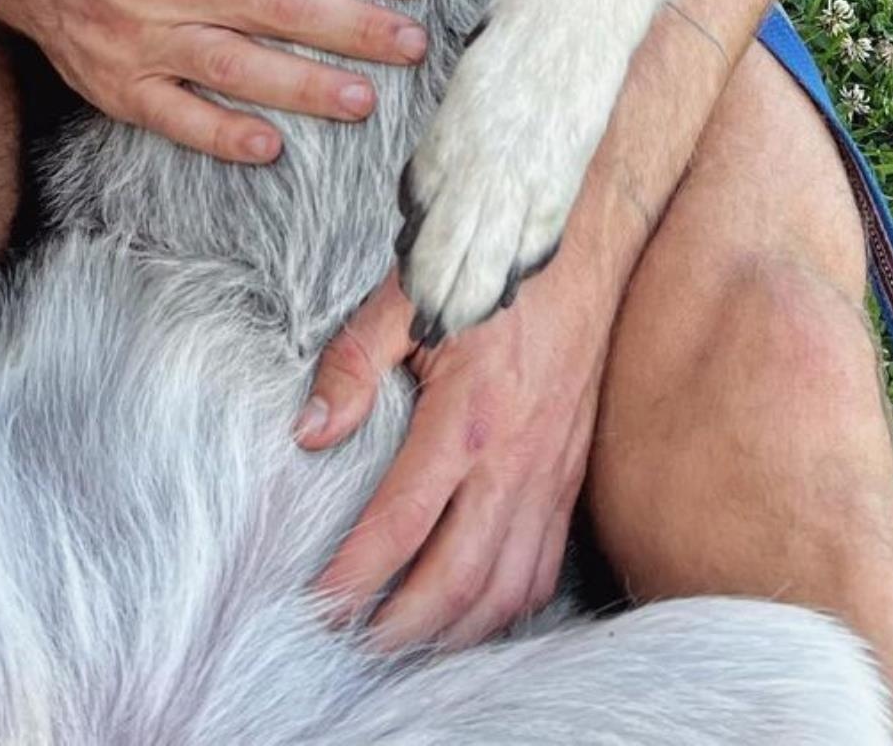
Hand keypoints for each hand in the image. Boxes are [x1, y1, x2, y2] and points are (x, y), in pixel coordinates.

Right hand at [0, 0, 428, 161]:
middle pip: (284, 8)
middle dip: (356, 28)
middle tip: (413, 44)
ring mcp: (147, 38)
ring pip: (240, 68)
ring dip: (306, 87)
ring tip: (364, 100)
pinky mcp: (120, 84)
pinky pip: (177, 116)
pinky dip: (222, 134)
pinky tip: (270, 148)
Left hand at [298, 256, 618, 647]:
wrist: (583, 248)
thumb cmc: (490, 271)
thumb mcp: (407, 296)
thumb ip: (353, 363)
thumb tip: (309, 433)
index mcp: (467, 416)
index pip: (402, 524)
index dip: (355, 577)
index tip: (317, 604)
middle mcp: (515, 459)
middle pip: (457, 579)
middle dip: (400, 627)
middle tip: (351, 644)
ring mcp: (550, 474)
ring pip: (507, 589)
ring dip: (454, 631)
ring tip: (404, 642)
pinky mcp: (570, 477)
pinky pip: (543, 568)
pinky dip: (505, 608)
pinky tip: (470, 612)